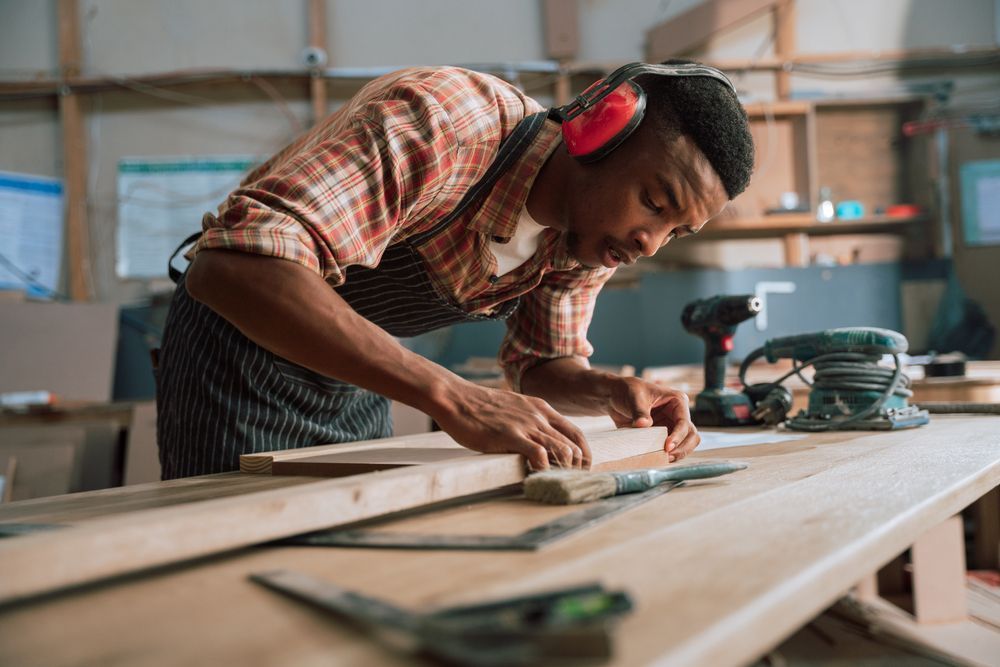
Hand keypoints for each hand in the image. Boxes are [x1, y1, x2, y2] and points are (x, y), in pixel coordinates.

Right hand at [431, 381, 590, 470]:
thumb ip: (528, 421)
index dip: (583, 455)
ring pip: (562, 451)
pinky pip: (539, 455)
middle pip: (574, 445)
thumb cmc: (479, 406)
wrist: (456, 398)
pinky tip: (537, 478)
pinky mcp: (510, 436)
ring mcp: (526, 425)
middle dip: (577, 468)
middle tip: (570, 483)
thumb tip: (535, 441)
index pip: (575, 433)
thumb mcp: (513, 407)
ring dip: (563, 471)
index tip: (579, 471)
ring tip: (556, 484)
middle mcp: (539, 416)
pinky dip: (544, 470)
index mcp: (542, 409)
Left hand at [605, 377, 698, 461]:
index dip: (678, 436)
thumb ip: (640, 412)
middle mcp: (678, 415)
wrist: (615, 397)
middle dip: (682, 448)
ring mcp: (671, 426)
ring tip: (663, 459)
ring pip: (685, 444)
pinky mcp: (663, 436)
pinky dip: (668, 455)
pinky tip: (658, 458)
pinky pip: (672, 449)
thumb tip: (644, 424)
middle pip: (691, 435)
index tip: (667, 446)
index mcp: (677, 401)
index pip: (684, 422)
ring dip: (677, 454)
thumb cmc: (628, 391)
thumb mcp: (634, 398)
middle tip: (667, 456)